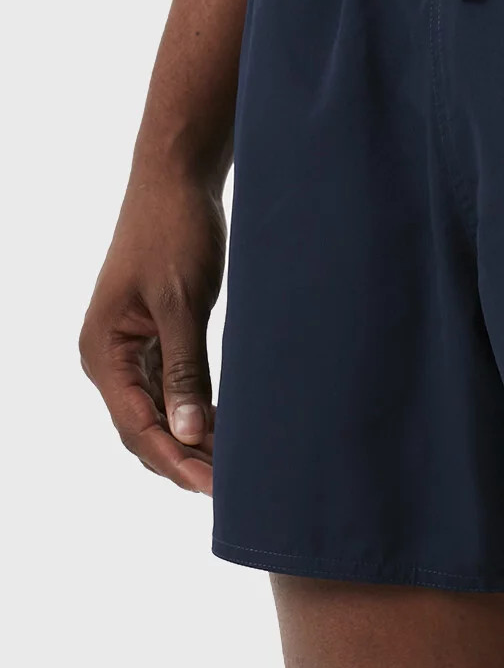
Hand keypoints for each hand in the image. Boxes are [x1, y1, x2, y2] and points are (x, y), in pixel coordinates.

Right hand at [80, 171, 226, 494]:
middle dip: (183, 460)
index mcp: (103, 351)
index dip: (175, 461)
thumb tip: (189, 434)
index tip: (214, 488)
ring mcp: (129, 350)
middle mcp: (108, 357)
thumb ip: (186, 370)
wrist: (176, 179)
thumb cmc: (175, 231)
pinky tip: (226, 430)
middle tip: (232, 487)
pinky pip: (169, 390)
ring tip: (235, 466)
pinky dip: (195, 413)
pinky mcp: (153, 338)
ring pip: (157, 414)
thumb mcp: (183, 304)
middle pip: (142, 430)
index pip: (137, 426)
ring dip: (191, 441)